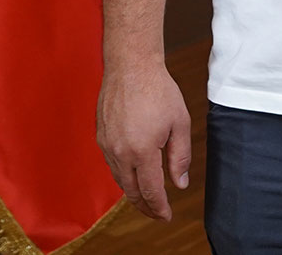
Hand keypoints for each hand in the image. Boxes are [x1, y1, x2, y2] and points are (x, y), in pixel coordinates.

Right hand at [97, 55, 191, 221]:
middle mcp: (121, 152)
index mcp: (143, 151)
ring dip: (133, 192)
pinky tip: (133, 172)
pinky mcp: (101, 136)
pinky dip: (123, 174)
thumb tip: (180, 184)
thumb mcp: (180, 122)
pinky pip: (112, 164)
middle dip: (145, 206)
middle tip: (157, 212)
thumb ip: (180, 156)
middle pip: (132, 192)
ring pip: (119, 179)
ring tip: (146, 197)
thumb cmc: (158, 90)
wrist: (130, 65)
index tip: (167, 216)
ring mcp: (108, 145)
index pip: (151, 191)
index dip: (159, 207)